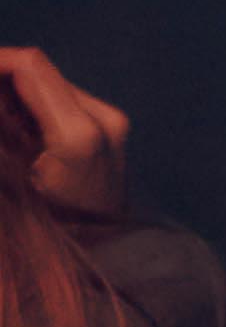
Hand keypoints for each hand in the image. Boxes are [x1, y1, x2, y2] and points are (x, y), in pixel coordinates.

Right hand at [0, 46, 130, 221]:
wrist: (111, 261)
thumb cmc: (56, 236)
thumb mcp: (14, 188)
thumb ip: (2, 135)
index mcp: (78, 134)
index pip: (29, 66)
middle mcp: (104, 118)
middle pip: (39, 71)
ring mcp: (113, 123)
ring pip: (50, 84)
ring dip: (12, 91)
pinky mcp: (114, 130)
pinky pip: (64, 101)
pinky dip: (31, 105)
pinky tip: (13, 126)